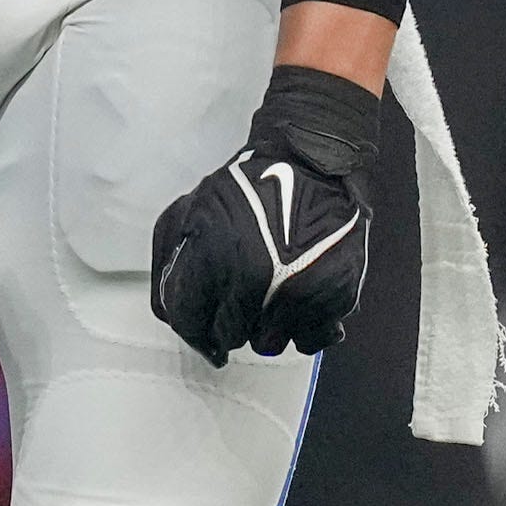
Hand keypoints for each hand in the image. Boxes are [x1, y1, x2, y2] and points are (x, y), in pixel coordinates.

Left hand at [152, 65, 378, 367]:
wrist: (312, 160)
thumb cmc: (250, 185)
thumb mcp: (190, 209)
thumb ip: (169, 263)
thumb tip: (171, 316)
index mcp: (216, 258)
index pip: (192, 324)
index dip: (194, 329)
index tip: (203, 331)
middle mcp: (258, 279)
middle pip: (231, 337)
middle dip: (229, 321)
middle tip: (239, 296)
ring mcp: (301, 289)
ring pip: (270, 345)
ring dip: (265, 327)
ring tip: (270, 291)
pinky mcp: (337, 294)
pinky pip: (311, 340)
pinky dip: (304, 327)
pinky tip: (299, 300)